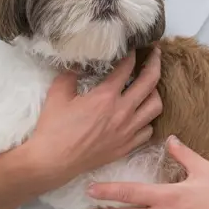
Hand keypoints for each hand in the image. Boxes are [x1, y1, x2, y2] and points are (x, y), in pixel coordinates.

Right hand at [21, 48, 162, 186]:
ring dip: (154, 92)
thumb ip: (71, 73)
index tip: (132, 47)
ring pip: (155, 107)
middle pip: (150, 82)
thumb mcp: (58, 93)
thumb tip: (80, 63)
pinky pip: (148, 130)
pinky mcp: (127, 147)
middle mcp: (122, 112)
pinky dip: (147, 119)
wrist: (54, 162)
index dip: (131, 54)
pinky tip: (140, 114)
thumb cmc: (53, 127)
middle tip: (155, 54)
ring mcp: (127, 131)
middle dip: (154, 63)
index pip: (127, 68)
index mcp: (106, 97)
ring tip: (149, 86)